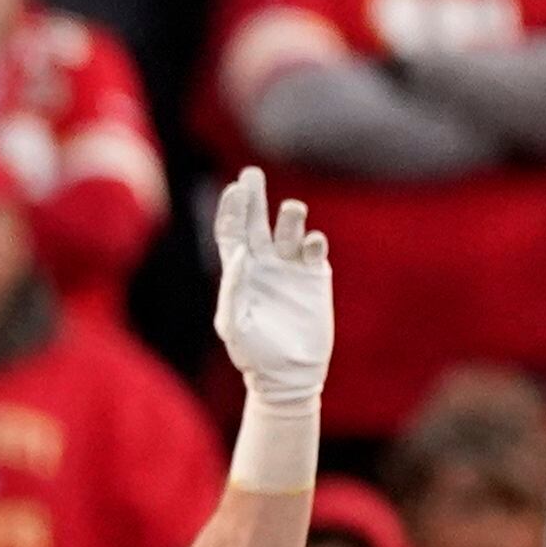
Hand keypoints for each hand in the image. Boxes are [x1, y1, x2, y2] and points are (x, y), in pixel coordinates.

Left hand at [208, 167, 334, 409]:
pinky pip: (314, 248)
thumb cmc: (253, 353)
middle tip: (251, 173)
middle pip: (256, 221)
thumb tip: (238, 254)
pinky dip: (313, 240)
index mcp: (238, 271)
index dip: (231, 210)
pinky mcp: (315, 276)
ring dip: (290, 216)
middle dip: (254, 196)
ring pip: (288, 229)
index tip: (233, 190)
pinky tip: (310, 241)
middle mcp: (263, 262)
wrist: (288, 373)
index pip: (231, 231)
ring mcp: (290, 267)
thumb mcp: (234, 324)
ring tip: (291, 209)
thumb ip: (232, 289)